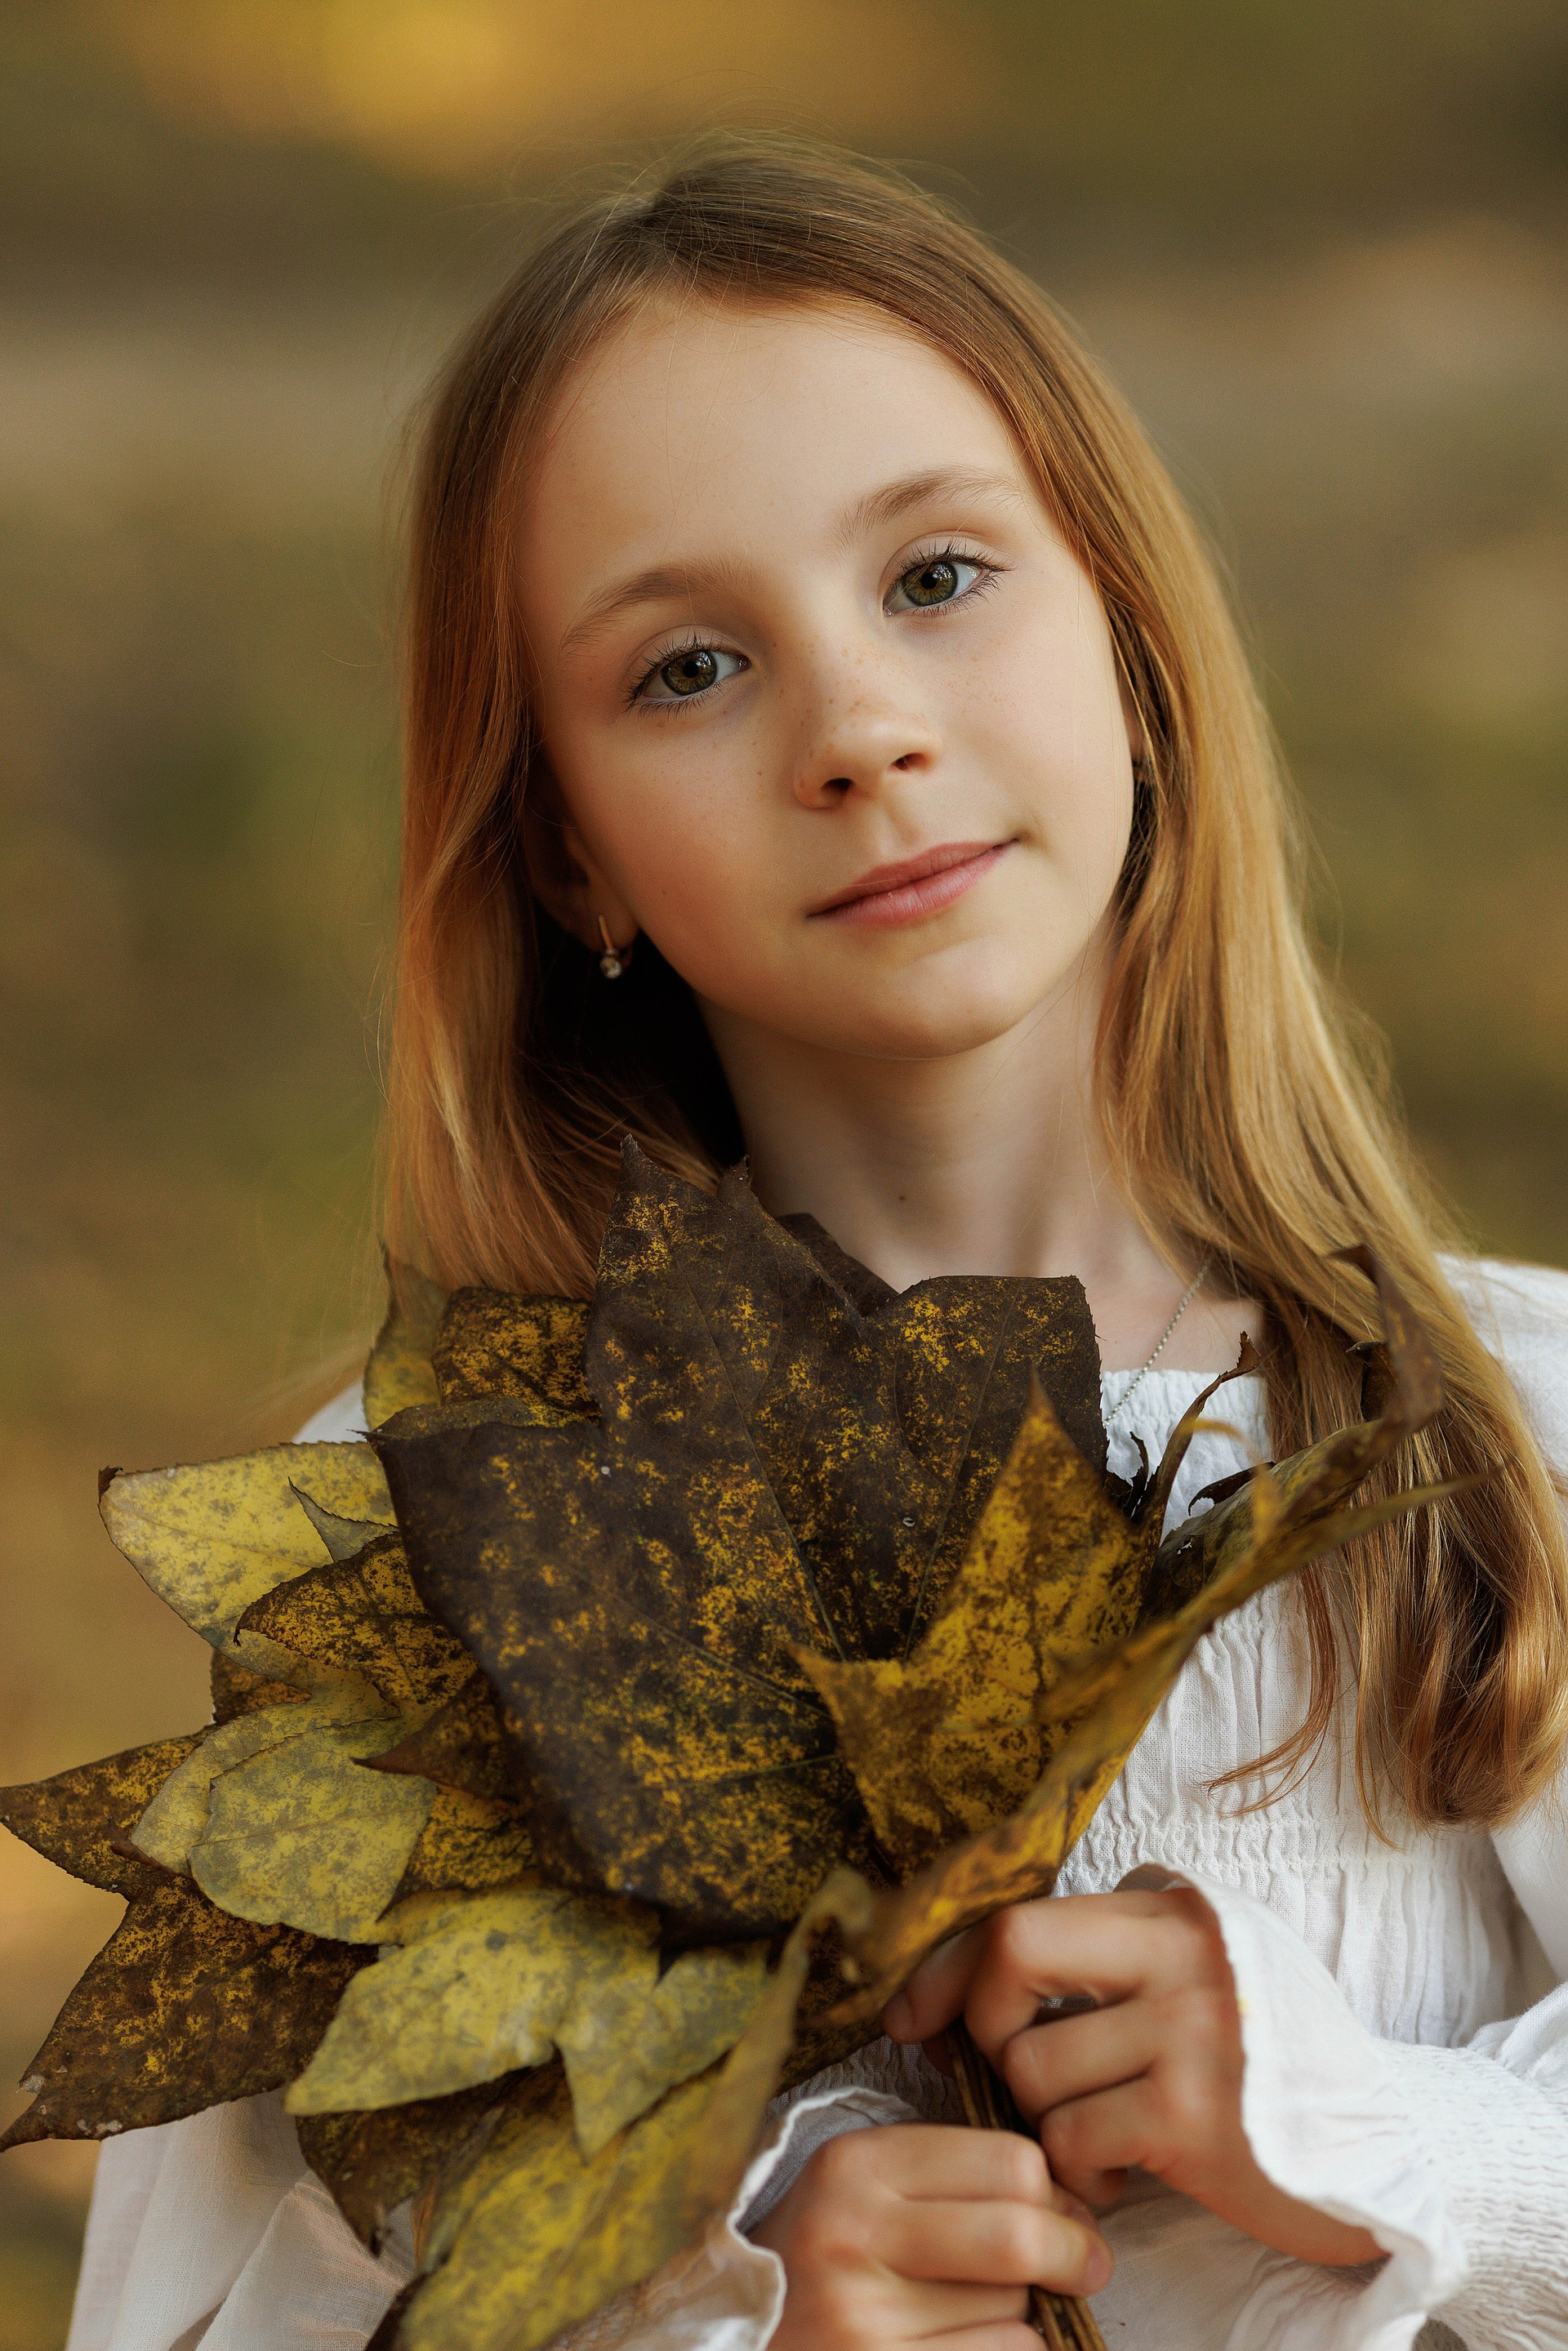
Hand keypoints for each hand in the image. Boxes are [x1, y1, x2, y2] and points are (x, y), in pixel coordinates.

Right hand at [750, 2121, 1111, 2349]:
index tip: (1068, 2213)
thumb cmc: (828, 2262)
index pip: (1007, 2162)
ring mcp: (860, 2318)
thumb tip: (1078, 2210)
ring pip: (1012, 2310)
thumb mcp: (872, 2192)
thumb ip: (960, 2179)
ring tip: (976, 2310)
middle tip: (1086, 2267)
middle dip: (1072, 2254)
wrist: (750, 2338)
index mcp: (855, 2166)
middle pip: (1019, 2236)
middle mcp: (852, 2234)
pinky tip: (964, 2343)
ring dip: (1022, 2314)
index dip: (1056, 2190)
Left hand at [883, 1873, 1379, 2268]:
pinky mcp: (1195, 2118)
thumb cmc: (1273, 2068)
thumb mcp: (1204, 1975)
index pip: (1023, 1911)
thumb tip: (980, 1965)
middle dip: (983, 2025)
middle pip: (1013, 1954)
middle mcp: (1183, 1955)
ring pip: (1035, 2069)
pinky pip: (1075, 2140)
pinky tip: (1124, 2176)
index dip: (950, 1965)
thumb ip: (1116, 1955)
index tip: (913, 2015)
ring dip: (1046, 2120)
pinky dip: (1082, 2172)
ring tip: (1099, 2134)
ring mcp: (1192, 2032)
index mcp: (1175, 1912)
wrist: (1389, 2153)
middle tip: (1012, 2076)